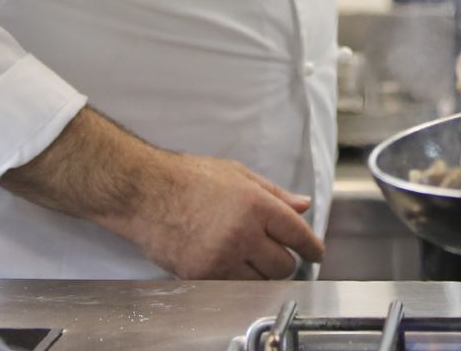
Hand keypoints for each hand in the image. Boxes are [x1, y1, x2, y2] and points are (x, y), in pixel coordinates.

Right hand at [104, 150, 324, 279]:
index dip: (313, 247)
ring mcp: (221, 258)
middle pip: (283, 265)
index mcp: (256, 205)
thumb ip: (274, 193)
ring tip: (247, 255)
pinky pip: (233, 286)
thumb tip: (303, 205)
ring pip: (261, 281)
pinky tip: (227, 261)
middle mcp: (242, 233)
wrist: (144, 193)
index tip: (316, 253)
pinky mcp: (201, 275)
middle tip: (275, 252)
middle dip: (285, 260)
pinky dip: (236, 278)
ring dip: (261, 272)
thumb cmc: (188, 178)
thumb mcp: (238, 174)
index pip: (298, 235)